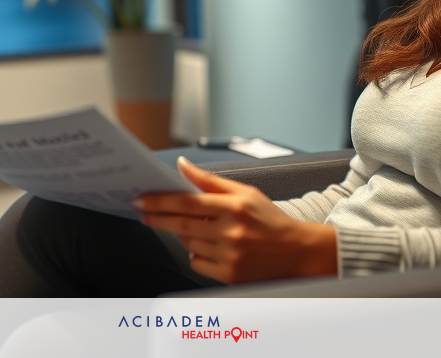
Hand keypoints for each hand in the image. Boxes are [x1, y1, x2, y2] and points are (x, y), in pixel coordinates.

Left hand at [133, 156, 337, 283]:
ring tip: (195, 229)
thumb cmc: (269, 220)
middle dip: (158, 218)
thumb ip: (211, 181)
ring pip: (188, 244)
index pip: (188, 202)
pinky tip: (209, 247)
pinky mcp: (229, 275)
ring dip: (183, 235)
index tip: (142, 199)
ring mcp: (230, 256)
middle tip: (144, 213)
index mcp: (235, 207)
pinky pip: (197, 263)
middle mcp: (232, 232)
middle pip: (181, 225)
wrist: (297, 253)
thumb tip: (182, 166)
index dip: (160, 200)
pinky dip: (196, 254)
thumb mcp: (245, 193)